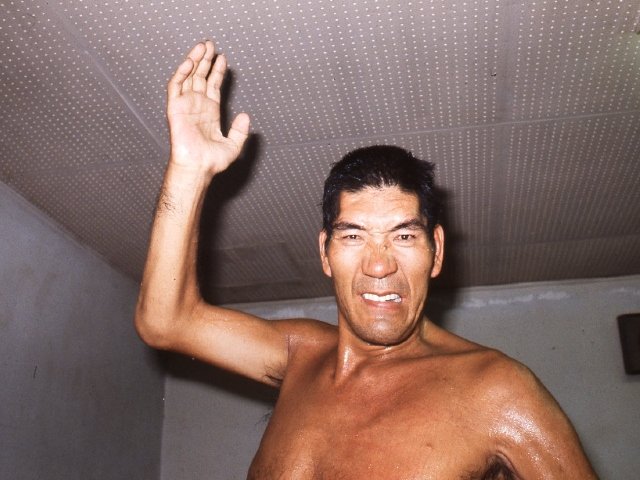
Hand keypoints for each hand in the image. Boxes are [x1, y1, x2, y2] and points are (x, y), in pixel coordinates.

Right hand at [167, 41, 249, 174]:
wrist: (199, 167)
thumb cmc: (213, 161)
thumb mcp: (233, 145)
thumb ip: (240, 131)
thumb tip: (246, 116)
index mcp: (210, 111)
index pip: (213, 85)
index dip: (217, 71)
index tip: (222, 58)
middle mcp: (197, 105)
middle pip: (201, 76)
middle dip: (206, 60)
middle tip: (211, 43)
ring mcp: (185, 105)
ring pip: (188, 77)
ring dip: (194, 60)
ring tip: (202, 46)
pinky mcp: (175, 108)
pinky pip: (175, 86)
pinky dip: (181, 73)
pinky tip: (190, 61)